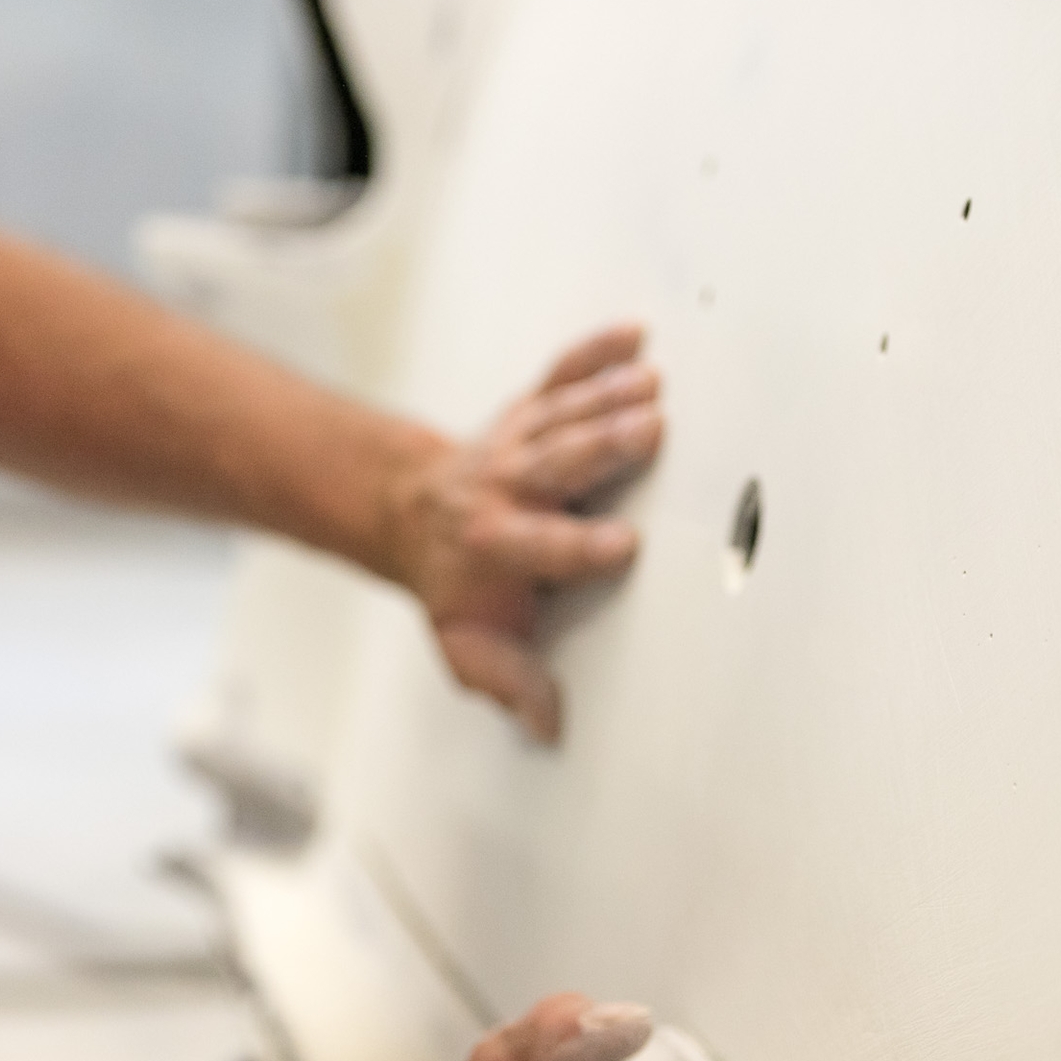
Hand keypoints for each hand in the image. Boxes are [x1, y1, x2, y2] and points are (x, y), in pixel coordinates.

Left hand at [382, 326, 662, 743]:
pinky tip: (633, 335)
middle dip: (600, 448)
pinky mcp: (530, 409)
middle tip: (649, 431)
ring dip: (606, 398)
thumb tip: (548, 725)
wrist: (409, 514)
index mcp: (496, 545)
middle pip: (557, 464)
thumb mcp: (470, 643)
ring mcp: (520, 442)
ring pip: (563, 416)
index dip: (580, 548)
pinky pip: (560, 374)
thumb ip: (509, 682)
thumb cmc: (457, 583)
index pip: (543, 546)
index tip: (624, 547)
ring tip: (650, 386)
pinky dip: (594, 351)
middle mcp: (507, 487)